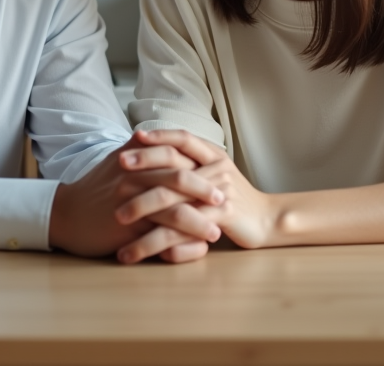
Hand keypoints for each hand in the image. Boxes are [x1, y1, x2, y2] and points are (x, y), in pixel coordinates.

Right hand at [48, 136, 224, 258]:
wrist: (64, 215)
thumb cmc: (94, 188)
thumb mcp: (114, 160)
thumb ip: (138, 148)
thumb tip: (156, 136)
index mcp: (134, 156)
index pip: (174, 152)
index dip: (198, 163)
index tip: (218, 173)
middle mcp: (133, 176)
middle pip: (180, 178)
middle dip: (206, 189)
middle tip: (224, 199)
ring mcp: (130, 202)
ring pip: (174, 211)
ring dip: (200, 222)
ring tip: (216, 231)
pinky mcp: (126, 229)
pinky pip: (161, 237)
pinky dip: (182, 244)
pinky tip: (195, 249)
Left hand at [116, 129, 277, 262]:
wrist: (267, 220)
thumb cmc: (231, 197)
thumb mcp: (212, 173)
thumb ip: (189, 163)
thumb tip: (153, 149)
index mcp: (212, 156)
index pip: (183, 138)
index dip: (159, 136)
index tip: (132, 137)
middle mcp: (216, 170)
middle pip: (174, 166)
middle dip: (143, 167)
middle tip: (116, 171)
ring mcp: (219, 194)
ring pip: (173, 202)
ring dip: (143, 212)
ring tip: (117, 220)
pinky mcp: (221, 220)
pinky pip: (184, 230)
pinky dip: (160, 239)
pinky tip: (141, 247)